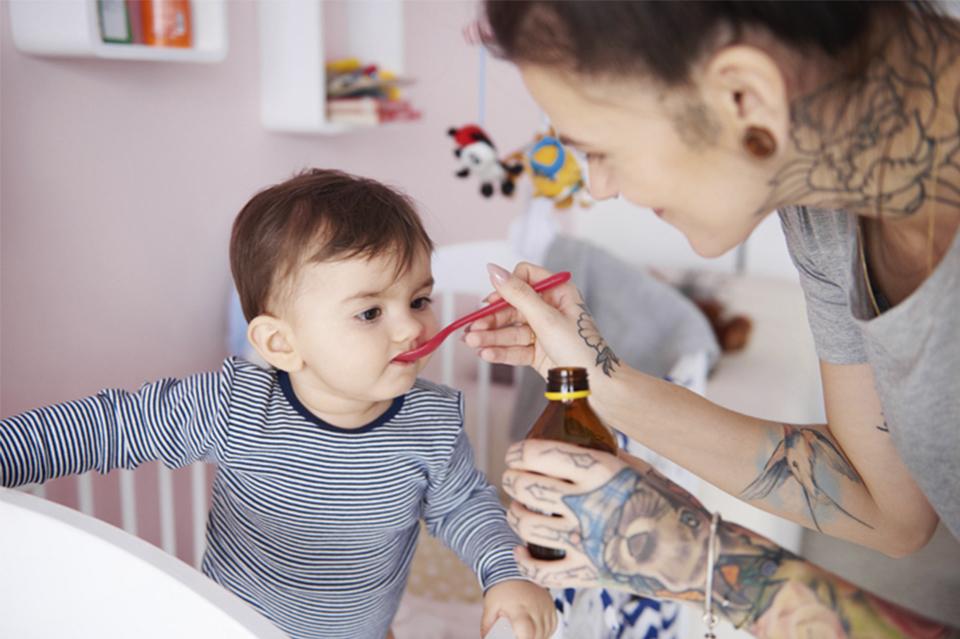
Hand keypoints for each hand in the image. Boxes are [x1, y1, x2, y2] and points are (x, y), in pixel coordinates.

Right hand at [464, 262, 621, 379]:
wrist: (597, 387)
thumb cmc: (581, 349)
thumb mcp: (546, 318)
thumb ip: (518, 294)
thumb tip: (493, 270)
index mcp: (558, 292)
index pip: (525, 277)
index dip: (506, 288)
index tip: (491, 301)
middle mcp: (550, 309)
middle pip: (512, 307)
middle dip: (491, 320)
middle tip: (471, 330)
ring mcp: (543, 331)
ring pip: (510, 330)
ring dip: (490, 337)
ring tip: (471, 344)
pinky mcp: (538, 352)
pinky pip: (515, 348)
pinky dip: (500, 351)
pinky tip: (485, 354)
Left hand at [481, 579, 555, 638]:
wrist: (514, 570)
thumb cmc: (502, 589)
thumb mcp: (490, 606)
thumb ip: (487, 624)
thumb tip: (484, 638)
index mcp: (519, 609)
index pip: (527, 633)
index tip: (518, 638)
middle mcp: (535, 608)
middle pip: (538, 635)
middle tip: (519, 635)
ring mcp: (545, 606)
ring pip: (546, 632)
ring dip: (538, 637)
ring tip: (526, 634)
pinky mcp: (551, 605)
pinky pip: (552, 625)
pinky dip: (546, 631)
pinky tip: (536, 631)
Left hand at [502, 439, 711, 599]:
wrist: (698, 554)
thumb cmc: (673, 507)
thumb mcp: (642, 470)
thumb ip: (608, 459)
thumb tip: (582, 448)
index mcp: (602, 472)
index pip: (542, 454)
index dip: (519, 452)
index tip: (514, 453)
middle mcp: (590, 504)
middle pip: (528, 488)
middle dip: (512, 480)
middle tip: (510, 477)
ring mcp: (588, 541)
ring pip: (528, 526)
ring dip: (515, 514)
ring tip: (516, 509)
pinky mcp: (590, 573)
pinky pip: (543, 571)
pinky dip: (524, 561)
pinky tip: (519, 550)